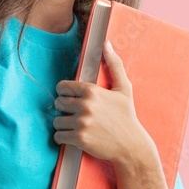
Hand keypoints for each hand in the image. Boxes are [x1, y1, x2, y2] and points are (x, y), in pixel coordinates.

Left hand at [52, 41, 157, 170]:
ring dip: (64, 125)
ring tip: (77, 127)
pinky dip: (63, 138)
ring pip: (57, 121)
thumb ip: (114, 65)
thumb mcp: (124, 89)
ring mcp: (82, 122)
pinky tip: (75, 137)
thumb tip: (106, 43)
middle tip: (77, 115)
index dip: (66, 93)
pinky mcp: (79, 139)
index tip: (73, 100)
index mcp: (92, 91)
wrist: (131, 145)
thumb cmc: (126, 116)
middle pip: (58, 103)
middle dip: (65, 109)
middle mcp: (85, 105)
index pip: (62, 87)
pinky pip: (58, 136)